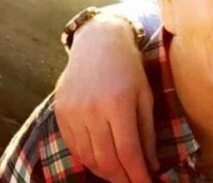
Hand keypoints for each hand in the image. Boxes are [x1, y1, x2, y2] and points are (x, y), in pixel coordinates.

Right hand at [55, 14, 157, 182]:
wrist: (97, 42)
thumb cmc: (128, 67)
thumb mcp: (145, 95)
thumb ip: (147, 131)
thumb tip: (151, 164)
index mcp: (118, 104)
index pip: (128, 152)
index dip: (138, 175)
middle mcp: (92, 110)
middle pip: (107, 160)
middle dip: (123, 179)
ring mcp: (73, 112)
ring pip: (89, 157)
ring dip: (106, 173)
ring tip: (121, 176)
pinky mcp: (61, 113)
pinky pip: (75, 147)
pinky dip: (89, 160)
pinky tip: (101, 162)